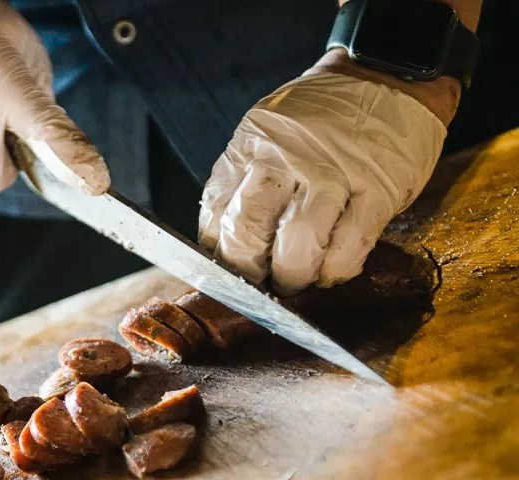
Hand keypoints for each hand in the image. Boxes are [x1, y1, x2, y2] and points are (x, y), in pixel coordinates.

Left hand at [198, 72, 445, 293]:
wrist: (387, 72)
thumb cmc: (321, 116)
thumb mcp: (267, 132)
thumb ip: (244, 178)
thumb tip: (224, 242)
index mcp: (249, 146)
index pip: (215, 213)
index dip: (220, 253)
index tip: (229, 270)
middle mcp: (283, 159)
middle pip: (248, 232)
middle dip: (250, 271)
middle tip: (261, 282)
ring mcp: (332, 174)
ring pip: (298, 245)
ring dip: (295, 275)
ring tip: (297, 279)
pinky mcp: (376, 190)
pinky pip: (349, 246)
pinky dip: (336, 269)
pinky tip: (331, 270)